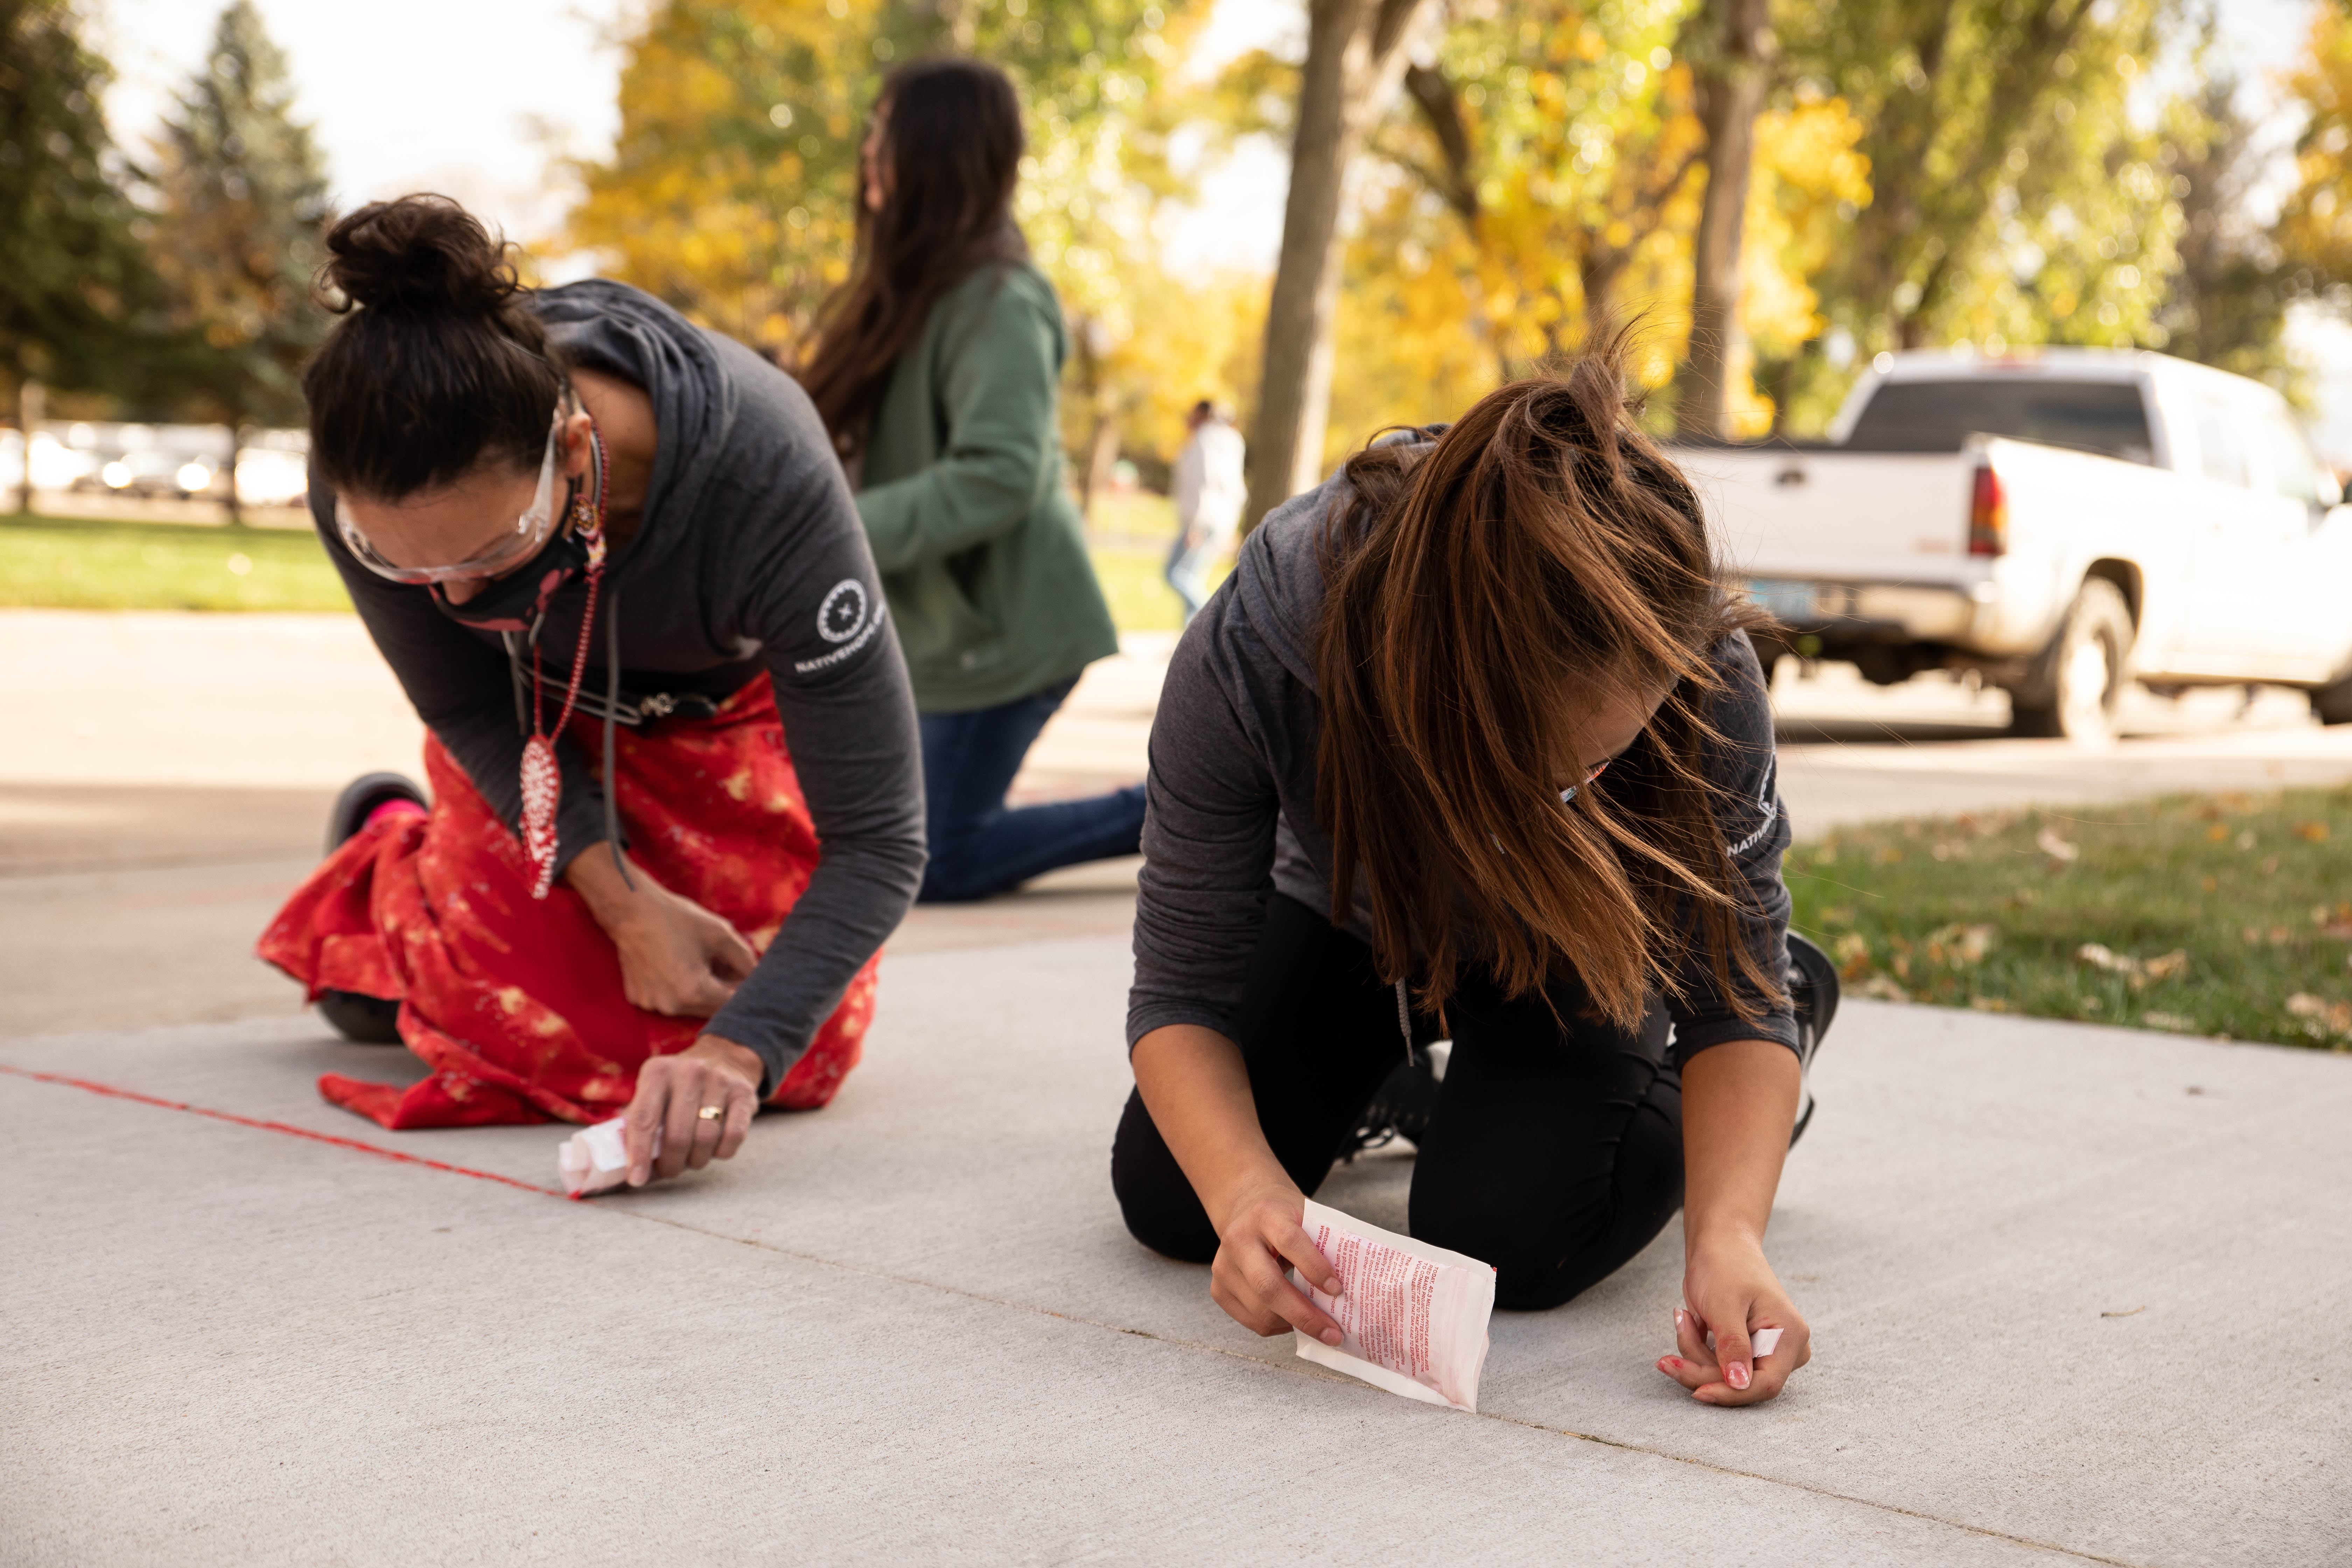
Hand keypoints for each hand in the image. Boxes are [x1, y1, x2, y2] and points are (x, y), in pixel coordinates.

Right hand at [566, 849, 756, 1016]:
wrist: (632, 911)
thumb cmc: (677, 919)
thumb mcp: (721, 934)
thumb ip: (746, 960)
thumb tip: (757, 978)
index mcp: (693, 992)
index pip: (730, 1005)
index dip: (743, 991)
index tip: (746, 976)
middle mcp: (670, 1006)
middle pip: (710, 1010)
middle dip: (722, 991)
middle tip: (725, 966)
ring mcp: (651, 1005)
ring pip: (689, 1008)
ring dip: (701, 992)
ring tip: (700, 963)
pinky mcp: (638, 999)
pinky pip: (668, 1001)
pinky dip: (678, 990)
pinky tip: (676, 966)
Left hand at [623, 1034, 762, 1184]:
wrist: (724, 1057)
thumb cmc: (678, 1087)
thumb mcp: (652, 1092)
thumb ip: (635, 1122)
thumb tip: (621, 1165)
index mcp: (657, 1072)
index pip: (643, 1119)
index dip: (638, 1154)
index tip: (637, 1179)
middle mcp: (689, 1072)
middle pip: (677, 1136)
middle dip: (670, 1164)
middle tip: (668, 1170)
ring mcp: (719, 1081)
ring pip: (705, 1139)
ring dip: (695, 1160)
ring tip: (690, 1159)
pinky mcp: (744, 1093)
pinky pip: (733, 1137)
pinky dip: (721, 1152)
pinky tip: (713, 1147)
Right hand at [1207, 1180, 1347, 1343]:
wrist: (1245, 1207)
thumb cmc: (1284, 1216)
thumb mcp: (1305, 1216)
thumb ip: (1324, 1244)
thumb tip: (1352, 1289)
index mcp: (1265, 1214)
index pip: (1290, 1241)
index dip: (1315, 1267)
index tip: (1338, 1290)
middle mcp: (1238, 1239)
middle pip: (1268, 1286)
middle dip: (1305, 1315)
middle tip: (1333, 1333)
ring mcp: (1223, 1266)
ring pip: (1260, 1311)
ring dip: (1294, 1326)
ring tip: (1321, 1329)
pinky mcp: (1218, 1289)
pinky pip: (1251, 1321)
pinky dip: (1278, 1327)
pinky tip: (1294, 1321)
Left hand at [1657, 1236, 1811, 1405]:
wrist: (1719, 1244)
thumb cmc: (1725, 1265)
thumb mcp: (1725, 1304)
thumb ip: (1733, 1345)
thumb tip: (1739, 1383)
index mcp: (1789, 1337)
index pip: (1764, 1384)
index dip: (1730, 1393)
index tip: (1697, 1393)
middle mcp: (1785, 1349)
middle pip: (1741, 1383)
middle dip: (1701, 1368)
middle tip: (1668, 1355)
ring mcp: (1766, 1352)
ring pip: (1724, 1376)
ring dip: (1694, 1353)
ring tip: (1683, 1317)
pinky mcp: (1746, 1351)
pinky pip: (1718, 1366)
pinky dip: (1697, 1348)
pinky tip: (1689, 1319)